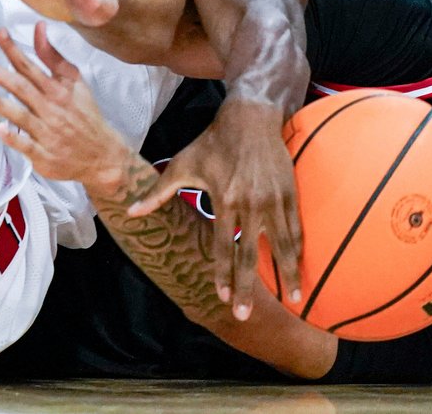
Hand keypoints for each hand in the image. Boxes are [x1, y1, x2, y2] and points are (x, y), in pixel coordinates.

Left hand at [0, 24, 132, 194]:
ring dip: (2, 104)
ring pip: (21, 116)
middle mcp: (50, 109)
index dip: (13, 49)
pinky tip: (1, 130)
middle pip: (21, 88)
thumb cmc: (85, 114)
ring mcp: (47, 132)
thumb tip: (39, 27)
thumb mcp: (75, 81)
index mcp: (57, 89)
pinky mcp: (44, 154)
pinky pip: (27, 145)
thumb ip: (52, 56)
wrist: (102, 154)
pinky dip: (14, 138)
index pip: (30, 66)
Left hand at [128, 98, 300, 319]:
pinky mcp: (289, 193)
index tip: (222, 297)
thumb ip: (158, 192)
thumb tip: (129, 212)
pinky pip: (296, 228)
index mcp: (224, 198)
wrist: (250, 117)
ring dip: (288, 274)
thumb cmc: (213, 142)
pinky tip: (301, 269)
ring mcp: (273, 199)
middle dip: (247, 287)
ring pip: (282, 244)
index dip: (223, 273)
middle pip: (250, 254)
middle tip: (244, 314)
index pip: (223, 245)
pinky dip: (299, 251)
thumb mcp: (182, 164)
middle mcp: (251, 203)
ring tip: (294, 299)